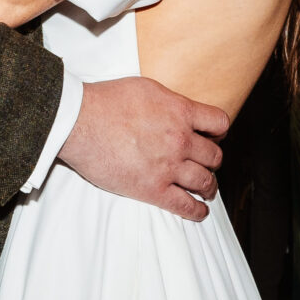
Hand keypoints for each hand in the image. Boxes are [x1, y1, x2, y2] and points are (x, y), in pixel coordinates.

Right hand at [58, 76, 227, 221]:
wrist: (80, 121)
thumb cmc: (106, 102)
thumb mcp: (146, 88)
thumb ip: (169, 101)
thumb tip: (176, 109)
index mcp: (180, 112)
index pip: (219, 123)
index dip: (218, 132)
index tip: (213, 137)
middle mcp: (180, 140)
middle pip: (214, 156)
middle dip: (212, 161)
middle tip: (207, 165)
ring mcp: (169, 167)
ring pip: (205, 182)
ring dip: (209, 187)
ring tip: (207, 190)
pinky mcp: (153, 190)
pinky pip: (186, 206)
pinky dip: (197, 211)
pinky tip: (199, 211)